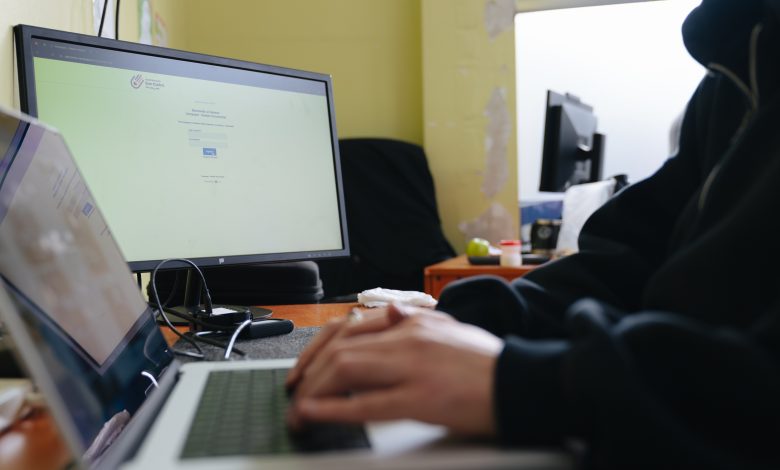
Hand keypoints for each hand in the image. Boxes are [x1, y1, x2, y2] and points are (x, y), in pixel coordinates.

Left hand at [288, 303, 503, 436]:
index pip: (348, 326)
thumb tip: (393, 313)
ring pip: (345, 368)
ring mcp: (413, 366)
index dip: (317, 349)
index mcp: (413, 320)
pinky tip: (314, 413)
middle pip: (340, 347)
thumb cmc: (487, 363)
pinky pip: (366, 403)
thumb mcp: (448, 331)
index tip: (303, 369)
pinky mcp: (421, 398)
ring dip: (313, 391)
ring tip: (298, 410)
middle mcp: (408, 335)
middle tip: (294, 394)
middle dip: (308, 373)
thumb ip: (416, 323)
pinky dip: (332, 408)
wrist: (522, 382)